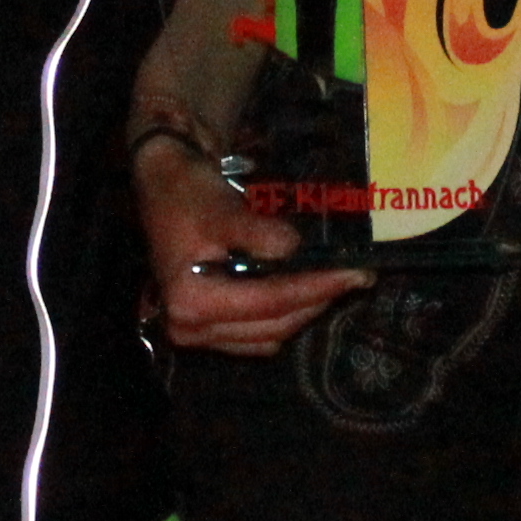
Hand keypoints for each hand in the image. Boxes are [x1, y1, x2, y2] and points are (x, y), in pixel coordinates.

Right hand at [136, 130, 365, 353]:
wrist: (163, 185)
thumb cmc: (189, 194)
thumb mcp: (224, 209)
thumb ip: (260, 235)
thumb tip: (298, 252)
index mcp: (190, 301)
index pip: (267, 301)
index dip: (315, 288)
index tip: (356, 274)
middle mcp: (189, 327)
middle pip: (272, 325)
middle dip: (316, 301)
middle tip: (357, 278)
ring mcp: (197, 333)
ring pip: (268, 335)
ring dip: (303, 312)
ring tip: (336, 284)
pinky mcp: (207, 329)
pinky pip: (257, 335)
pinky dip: (283, 317)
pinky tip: (305, 293)